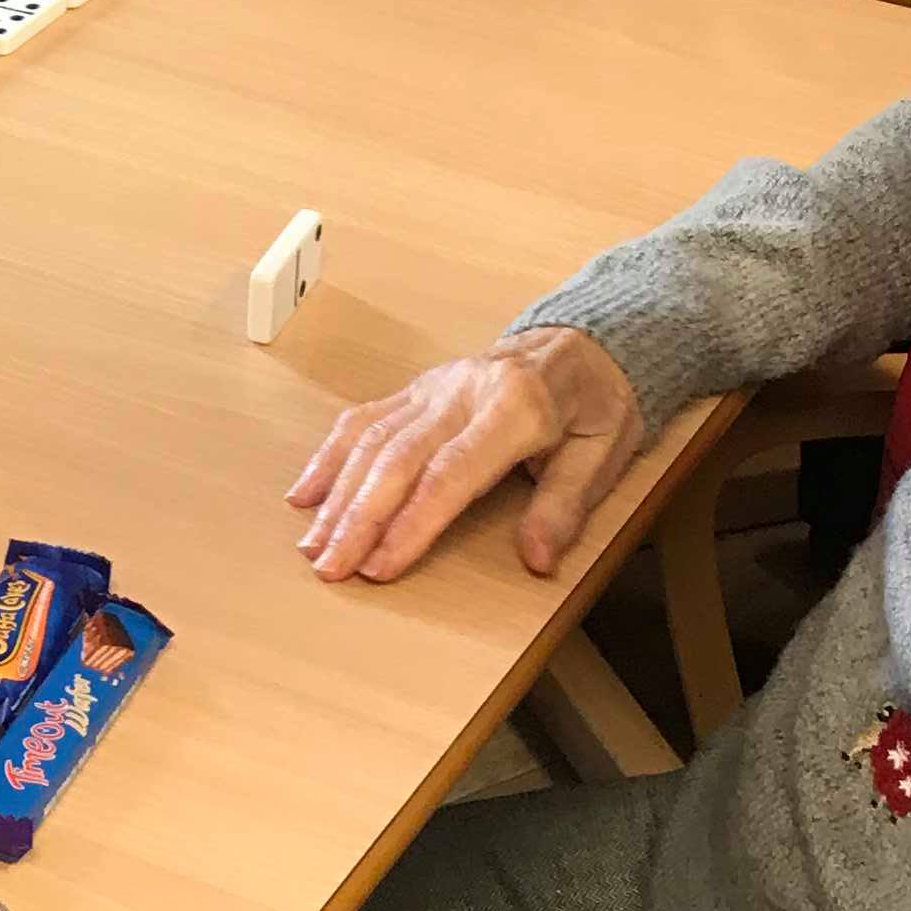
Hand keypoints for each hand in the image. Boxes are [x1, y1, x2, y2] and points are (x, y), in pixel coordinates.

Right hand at [286, 325, 639, 580]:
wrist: (586, 342)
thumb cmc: (597, 403)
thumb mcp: (605, 454)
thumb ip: (566, 506)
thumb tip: (536, 560)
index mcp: (517, 407)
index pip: (451, 474)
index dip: (413, 523)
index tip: (381, 566)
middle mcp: (465, 392)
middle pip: (398, 457)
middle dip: (359, 517)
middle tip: (330, 568)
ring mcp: (435, 386)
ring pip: (372, 439)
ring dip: (338, 494)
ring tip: (312, 544)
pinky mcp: (418, 389)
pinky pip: (365, 419)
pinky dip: (330, 455)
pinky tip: (306, 493)